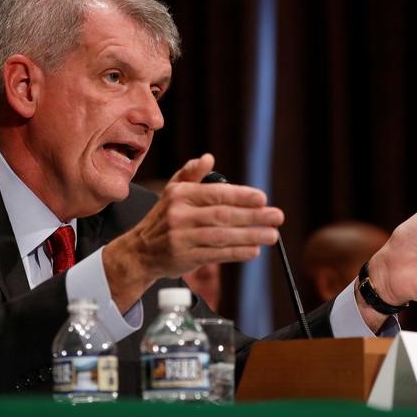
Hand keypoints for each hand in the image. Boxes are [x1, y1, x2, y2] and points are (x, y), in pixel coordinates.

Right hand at [104, 153, 283, 310]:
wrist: (140, 251)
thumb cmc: (163, 218)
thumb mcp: (173, 191)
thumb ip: (191, 173)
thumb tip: (208, 158)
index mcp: (180, 195)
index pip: (215, 193)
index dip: (241, 196)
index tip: (263, 198)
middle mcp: (179, 215)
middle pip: (222, 215)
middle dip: (253, 216)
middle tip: (276, 216)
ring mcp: (181, 238)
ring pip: (222, 236)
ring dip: (250, 236)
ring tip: (271, 235)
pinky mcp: (184, 257)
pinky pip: (216, 255)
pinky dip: (237, 253)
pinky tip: (254, 250)